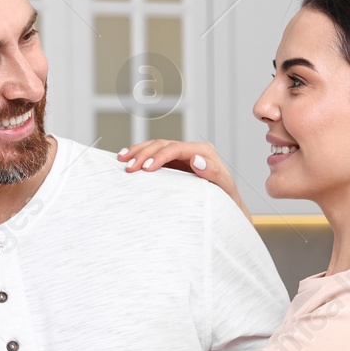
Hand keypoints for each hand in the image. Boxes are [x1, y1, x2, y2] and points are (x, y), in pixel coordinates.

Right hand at [118, 140, 247, 217]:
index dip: (159, 156)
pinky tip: (128, 159)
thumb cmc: (227, 198)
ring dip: (138, 152)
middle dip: (144, 153)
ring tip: (122, 159)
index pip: (176, 148)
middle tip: (129, 166)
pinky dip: (141, 156)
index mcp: (204, 151)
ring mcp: (182, 156)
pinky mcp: (174, 164)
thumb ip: (213, 172)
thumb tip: (196, 159)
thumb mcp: (224, 187)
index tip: (146, 168)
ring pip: (156, 147)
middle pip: (163, 145)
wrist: (227, 205)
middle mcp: (192, 150)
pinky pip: (155, 156)